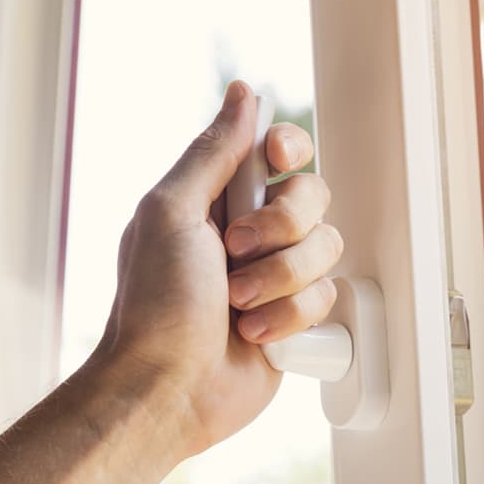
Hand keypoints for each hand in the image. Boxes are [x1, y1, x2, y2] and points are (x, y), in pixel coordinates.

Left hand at [95, 80, 342, 455]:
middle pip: (313, 197)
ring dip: (281, 280)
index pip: (278, 150)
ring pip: (326, 249)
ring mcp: (276, 276)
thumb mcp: (171, 212)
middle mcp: (251, 233)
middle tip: (235, 254)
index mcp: (217, 198)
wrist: (168, 389)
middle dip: (280, 229)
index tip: (277, 161)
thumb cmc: (155, 305)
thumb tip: (243, 94)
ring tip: (238, 306)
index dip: (289, 150)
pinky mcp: (296, 319)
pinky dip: (290, 318)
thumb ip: (213, 152)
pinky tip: (254, 335)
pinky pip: (328, 299)